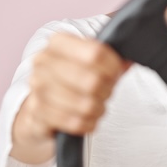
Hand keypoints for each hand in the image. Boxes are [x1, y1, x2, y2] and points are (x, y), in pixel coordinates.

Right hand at [11, 34, 128, 162]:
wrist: (40, 109)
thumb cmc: (70, 81)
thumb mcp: (90, 64)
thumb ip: (112, 60)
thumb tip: (129, 60)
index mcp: (57, 43)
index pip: (96, 53)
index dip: (113, 67)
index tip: (116, 73)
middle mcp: (43, 62)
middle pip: (92, 81)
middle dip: (106, 91)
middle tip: (106, 93)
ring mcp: (38, 88)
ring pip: (85, 105)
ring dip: (97, 109)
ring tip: (96, 106)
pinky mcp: (37, 112)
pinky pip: (75, 122)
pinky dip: (88, 123)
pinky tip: (87, 119)